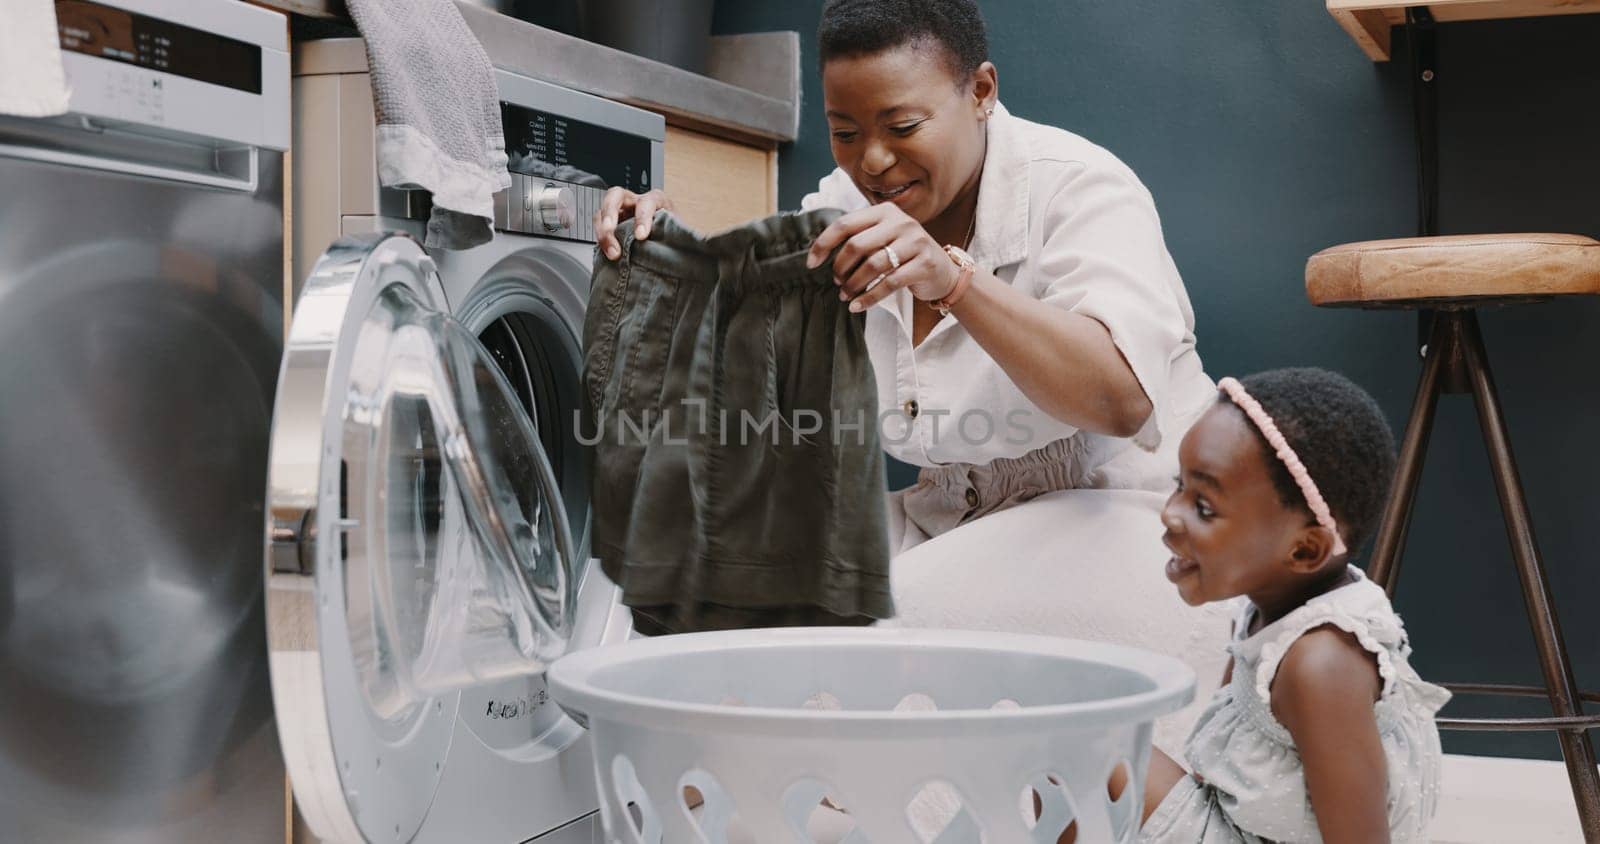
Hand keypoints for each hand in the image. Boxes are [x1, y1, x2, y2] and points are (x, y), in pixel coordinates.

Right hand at [593, 187, 673, 260]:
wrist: (671, 249)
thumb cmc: (676, 238)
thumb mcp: (681, 234)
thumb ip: (681, 235)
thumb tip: (695, 243)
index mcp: (656, 200)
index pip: (646, 201)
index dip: (642, 216)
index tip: (641, 236)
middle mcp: (635, 202)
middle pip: (616, 196)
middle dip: (610, 213)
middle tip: (610, 230)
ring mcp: (620, 213)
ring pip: (602, 212)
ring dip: (602, 231)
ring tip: (612, 252)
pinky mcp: (611, 228)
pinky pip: (599, 229)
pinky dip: (601, 241)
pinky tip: (607, 253)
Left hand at [805, 203, 960, 312]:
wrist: (943, 272)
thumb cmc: (905, 256)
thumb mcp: (884, 239)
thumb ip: (860, 239)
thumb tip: (821, 253)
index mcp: (885, 212)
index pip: (845, 224)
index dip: (824, 244)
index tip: (811, 263)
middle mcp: (901, 222)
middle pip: (857, 245)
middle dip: (840, 267)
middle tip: (836, 281)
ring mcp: (915, 241)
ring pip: (873, 265)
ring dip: (853, 284)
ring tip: (845, 295)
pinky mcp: (924, 263)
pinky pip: (890, 283)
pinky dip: (869, 298)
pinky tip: (857, 306)